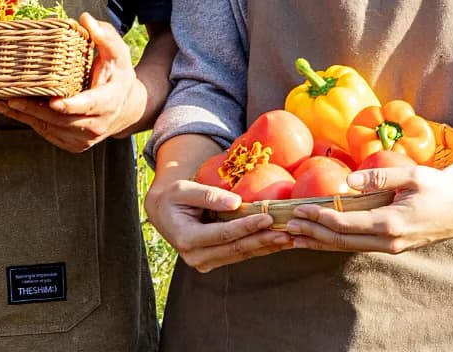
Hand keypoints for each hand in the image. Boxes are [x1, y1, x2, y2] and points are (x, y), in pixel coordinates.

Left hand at [0, 13, 140, 151]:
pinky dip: (30, 123)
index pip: (88, 105)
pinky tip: (12, 111)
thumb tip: (85, 18)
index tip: (53, 102)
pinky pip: (48, 134)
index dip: (71, 106)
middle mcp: (97, 125)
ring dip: (26, 118)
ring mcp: (84, 138)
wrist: (126, 107)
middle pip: (62, 120)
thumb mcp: (117, 53)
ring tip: (3, 104)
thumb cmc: (117, 75)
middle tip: (11, 99)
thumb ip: (104, 35)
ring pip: (51, 129)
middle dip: (35, 111)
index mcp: (109, 101)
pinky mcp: (73, 144)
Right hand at [145, 174, 293, 271]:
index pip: (223, 234)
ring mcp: (205, 262)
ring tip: (289, 238)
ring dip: (266, 246)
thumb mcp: (183, 190)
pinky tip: (277, 242)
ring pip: (241, 254)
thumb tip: (236, 203)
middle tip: (287, 232)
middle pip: (236, 248)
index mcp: (186, 238)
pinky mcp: (214, 261)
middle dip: (263, 240)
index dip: (246, 226)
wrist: (163, 212)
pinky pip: (239, 254)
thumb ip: (207, 195)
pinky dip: (259, 247)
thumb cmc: (173, 197)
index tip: (267, 217)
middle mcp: (196, 256)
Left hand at [285, 162, 452, 253]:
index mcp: (391, 222)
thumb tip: (348, 182)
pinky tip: (321, 238)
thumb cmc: (440, 189)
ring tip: (295, 238)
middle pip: (341, 241)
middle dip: (312, 234)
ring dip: (320, 242)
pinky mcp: (392, 245)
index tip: (299, 210)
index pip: (346, 224)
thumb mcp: (413, 176)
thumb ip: (380, 177)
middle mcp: (388, 240)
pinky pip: (358, 245)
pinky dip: (336, 242)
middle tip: (286, 227)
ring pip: (348, 247)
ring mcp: (391, 246)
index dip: (319, 218)